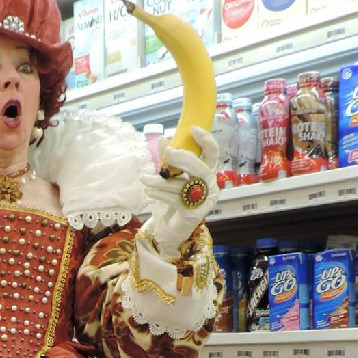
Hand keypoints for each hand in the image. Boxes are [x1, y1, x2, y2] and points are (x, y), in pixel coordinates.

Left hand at [141, 125, 219, 258]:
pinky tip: (149, 193)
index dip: (206, 141)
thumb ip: (168, 159)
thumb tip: (165, 138)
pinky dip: (161, 195)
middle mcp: (210, 185)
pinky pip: (177, 200)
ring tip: (144, 179)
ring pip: (184, 185)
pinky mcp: (194, 214)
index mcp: (206, 172)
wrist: (166, 229)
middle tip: (168, 152)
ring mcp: (204, 201)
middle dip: (184, 158)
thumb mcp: (168, 177)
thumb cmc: (170, 199)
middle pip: (202, 168)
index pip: (212, 154)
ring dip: (161, 181)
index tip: (192, 129)